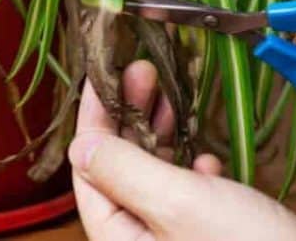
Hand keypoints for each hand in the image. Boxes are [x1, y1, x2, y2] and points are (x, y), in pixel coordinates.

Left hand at [69, 60, 295, 240]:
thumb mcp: (178, 203)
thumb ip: (124, 171)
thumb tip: (81, 146)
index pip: (90, 172)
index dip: (94, 120)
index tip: (103, 76)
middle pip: (121, 169)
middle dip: (130, 117)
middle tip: (143, 71)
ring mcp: (180, 239)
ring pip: (155, 176)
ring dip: (161, 134)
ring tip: (171, 96)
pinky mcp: (214, 236)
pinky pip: (190, 194)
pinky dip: (194, 167)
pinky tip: (208, 157)